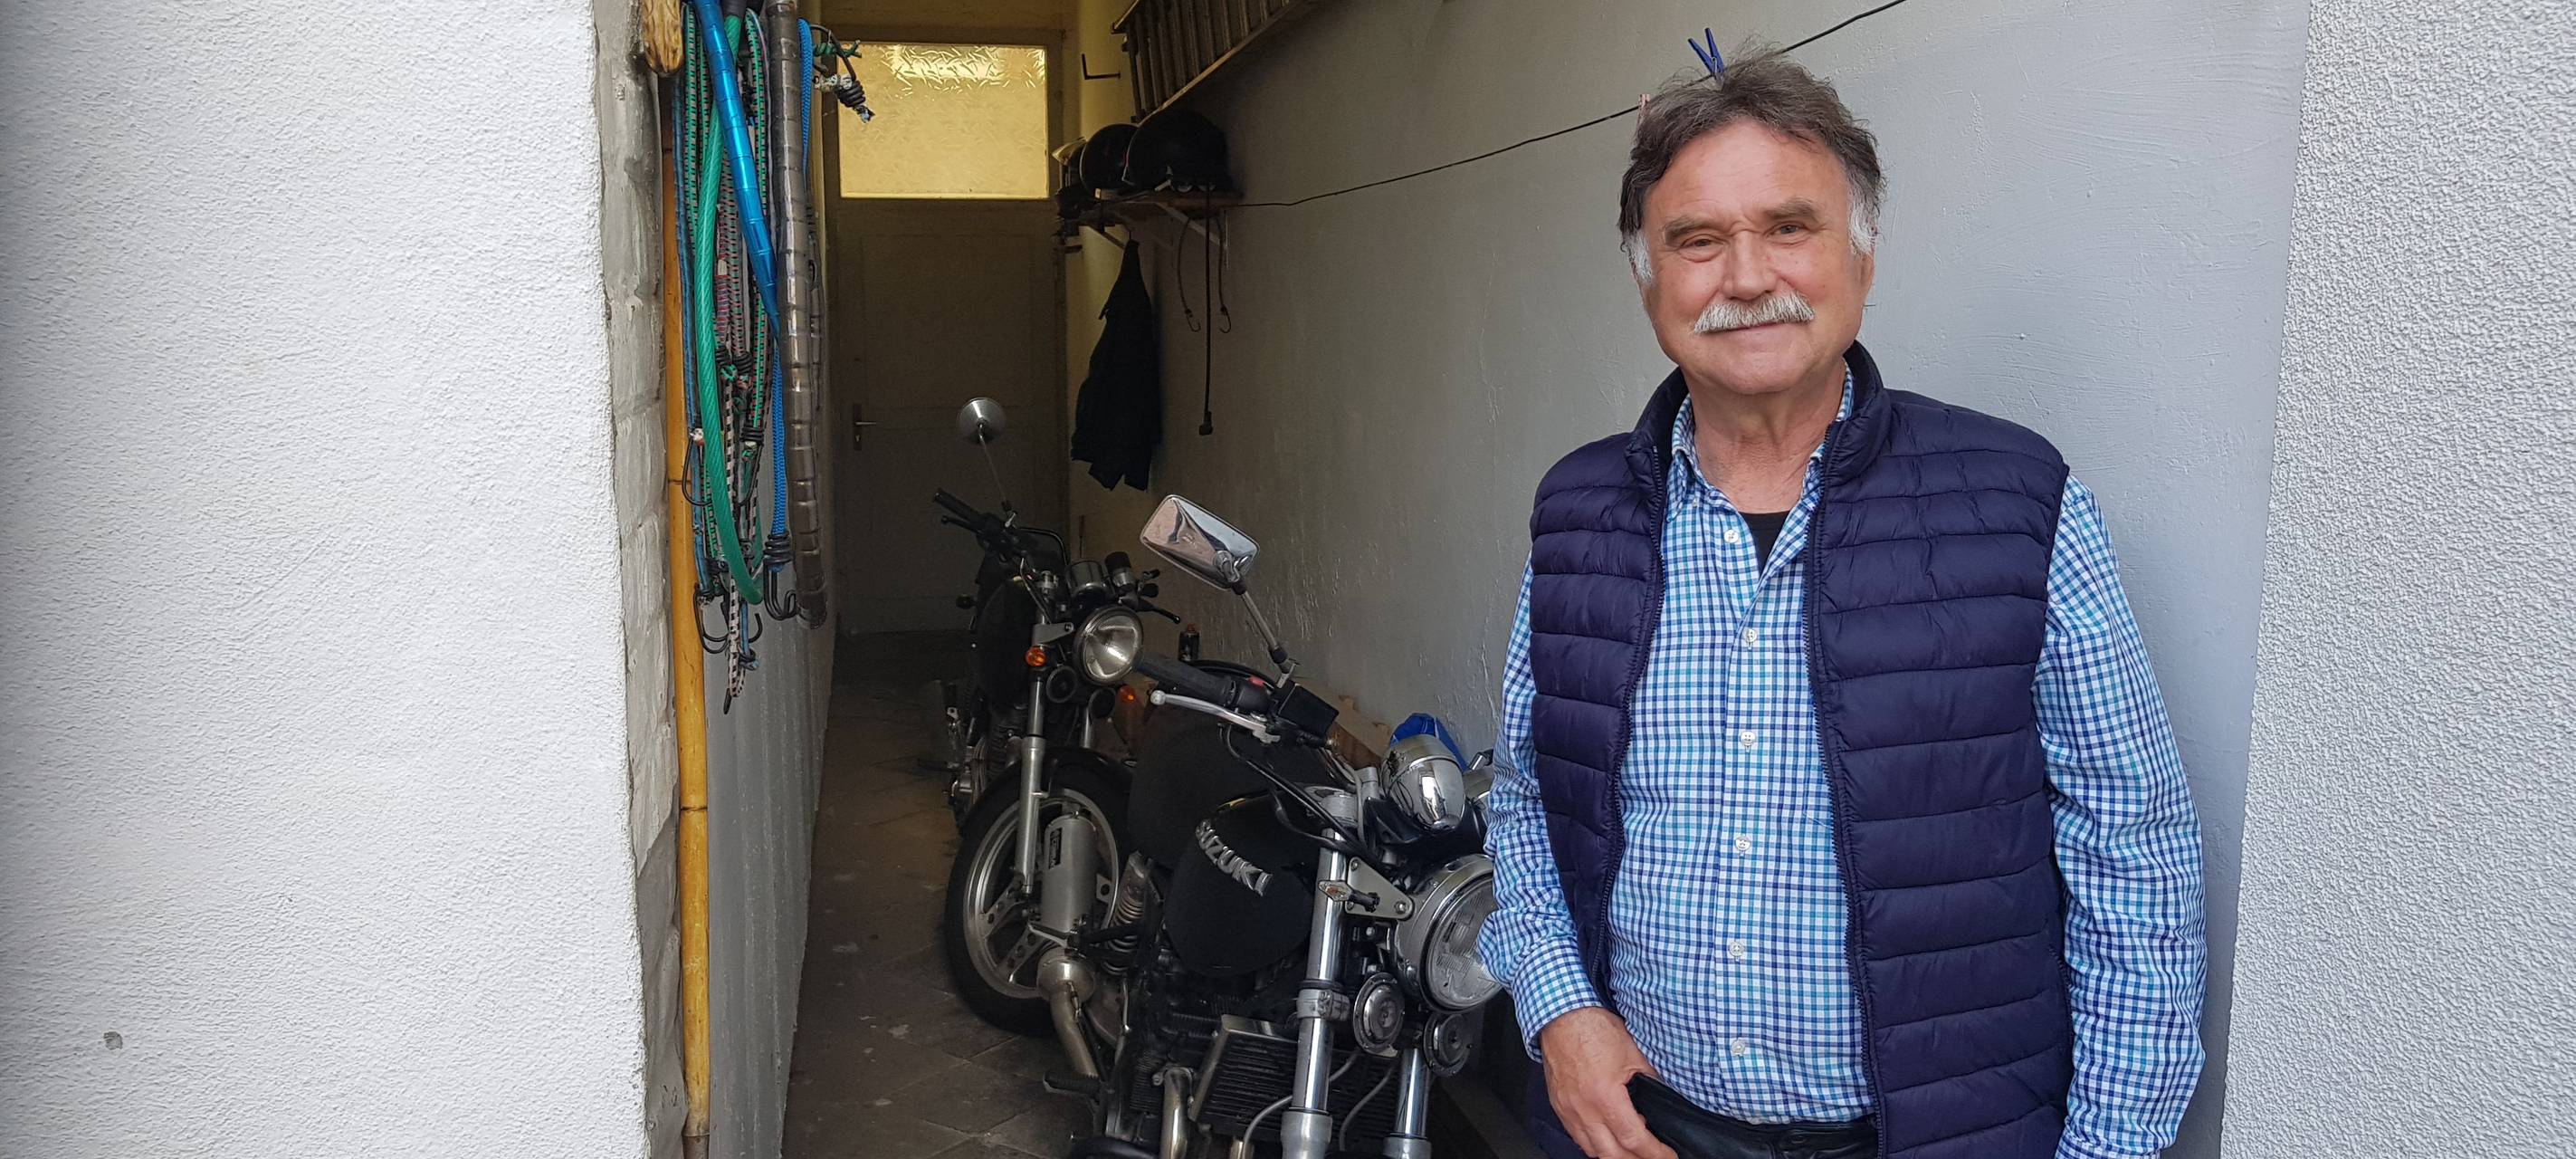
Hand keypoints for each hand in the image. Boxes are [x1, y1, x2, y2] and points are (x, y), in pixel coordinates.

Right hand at [1538, 1007, 1676, 1158]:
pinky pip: (1577, 1137)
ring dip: (1614, 1155)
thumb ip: (1651, 1078)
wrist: (1562, 1015)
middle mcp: (1583, 1109)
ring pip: (1591, 1151)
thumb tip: (1664, 1095)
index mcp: (1605, 1097)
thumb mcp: (1633, 1053)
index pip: (1634, 1139)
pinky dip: (1594, 1144)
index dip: (1655, 1153)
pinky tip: (1607, 1137)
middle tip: (1653, 1156)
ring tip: (1632, 1149)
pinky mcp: (1559, 1106)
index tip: (1667, 1155)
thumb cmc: (1593, 1028)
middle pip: (1612, 1155)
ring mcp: (1568, 1110)